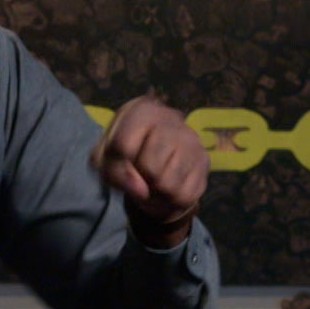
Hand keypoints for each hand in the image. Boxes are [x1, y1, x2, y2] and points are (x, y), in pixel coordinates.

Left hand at [90, 94, 208, 248]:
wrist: (155, 156)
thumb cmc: (124, 155)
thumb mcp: (105, 159)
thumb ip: (114, 171)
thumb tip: (142, 190)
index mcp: (141, 110)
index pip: (123, 147)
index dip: (117, 168)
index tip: (119, 169)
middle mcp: (171, 119)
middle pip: (149, 167)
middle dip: (141, 178)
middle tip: (141, 172)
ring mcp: (192, 140)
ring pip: (167, 183)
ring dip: (156, 191)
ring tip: (154, 179)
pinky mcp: (204, 161)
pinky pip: (183, 195)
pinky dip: (171, 198)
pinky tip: (169, 184)